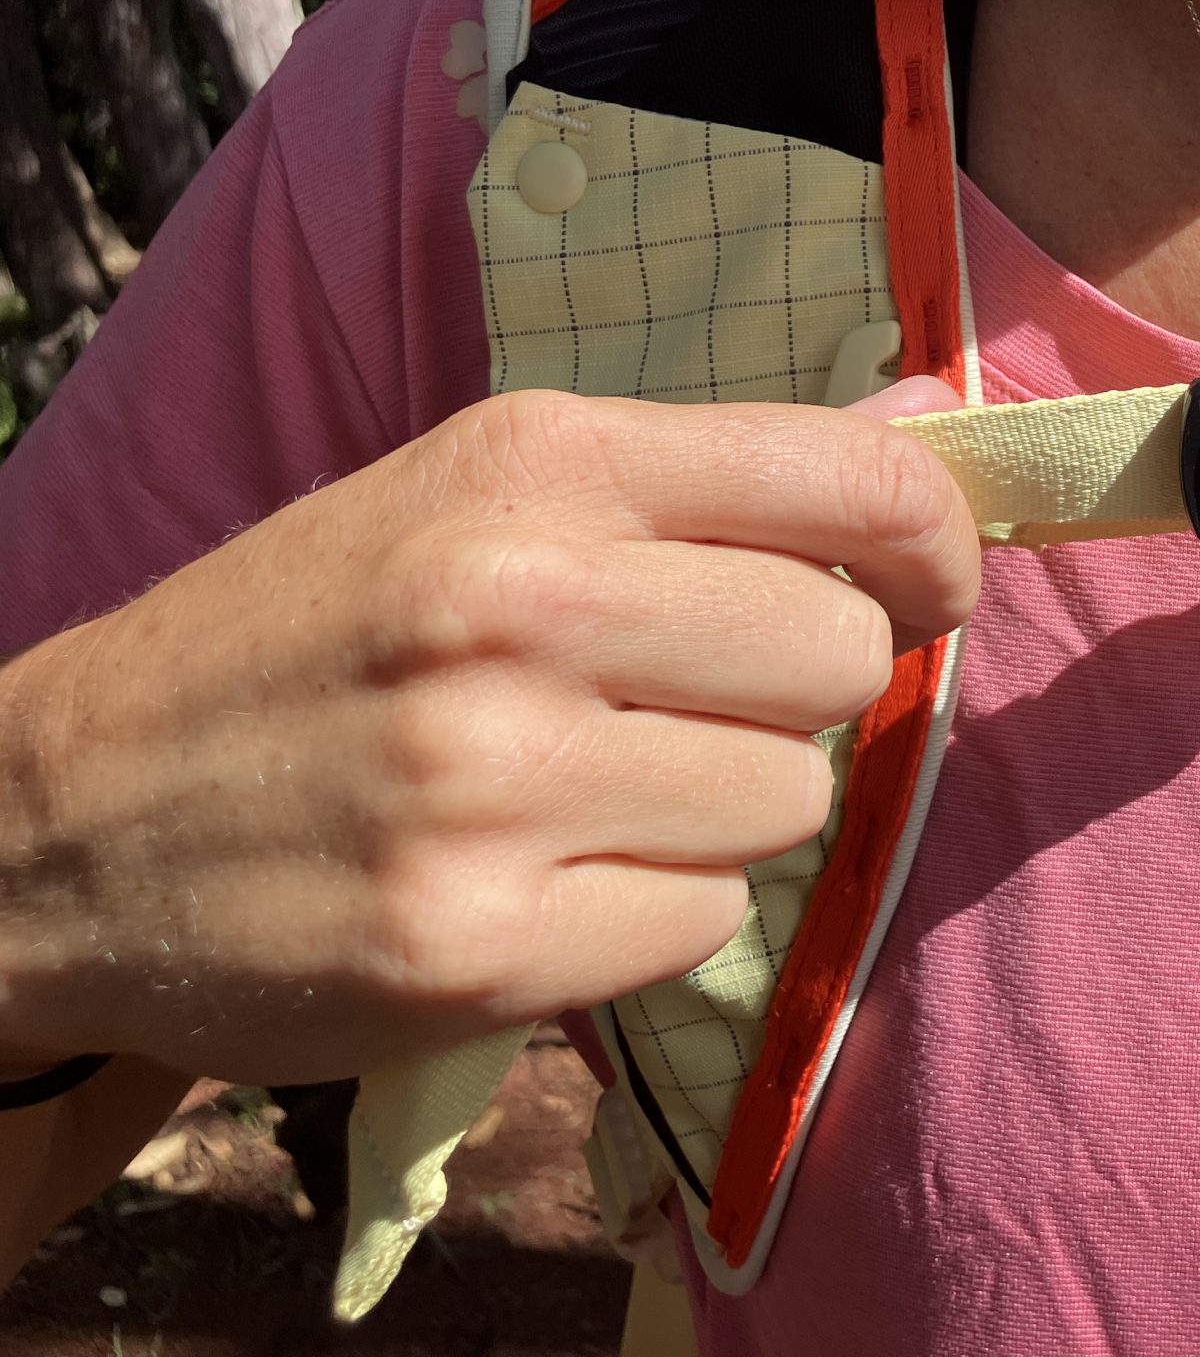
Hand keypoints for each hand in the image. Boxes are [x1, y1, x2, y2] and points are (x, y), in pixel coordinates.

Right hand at [0, 381, 976, 1085]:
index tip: (933, 586)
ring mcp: (493, 782)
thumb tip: (926, 429)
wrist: (59, 823)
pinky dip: (651, 917)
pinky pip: (704, 928)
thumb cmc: (306, 640)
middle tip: (687, 704)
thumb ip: (707, 475)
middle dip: (798, 691)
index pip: (849, 479)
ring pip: (791, 803)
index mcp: (533, 462)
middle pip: (843, 655)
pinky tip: (542, 883)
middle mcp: (519, 603)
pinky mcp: (473, 947)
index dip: (935, 540)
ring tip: (588, 795)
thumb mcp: (476, 494)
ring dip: (723, 812)